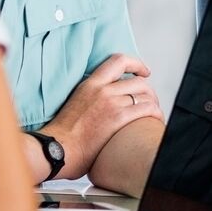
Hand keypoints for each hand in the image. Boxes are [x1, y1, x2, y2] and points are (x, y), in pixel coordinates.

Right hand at [40, 54, 161, 176]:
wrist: (55, 150)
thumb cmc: (63, 135)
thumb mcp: (76, 103)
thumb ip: (93, 97)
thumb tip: (107, 101)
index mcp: (90, 84)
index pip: (118, 60)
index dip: (136, 64)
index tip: (144, 72)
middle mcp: (102, 90)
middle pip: (138, 82)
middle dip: (149, 92)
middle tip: (150, 102)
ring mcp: (111, 103)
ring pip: (145, 95)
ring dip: (153, 104)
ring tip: (154, 114)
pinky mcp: (118, 118)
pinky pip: (147, 109)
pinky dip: (156, 113)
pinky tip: (155, 120)